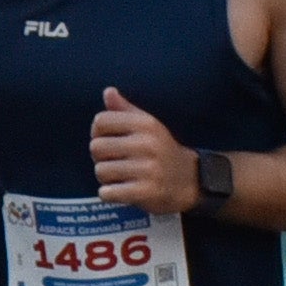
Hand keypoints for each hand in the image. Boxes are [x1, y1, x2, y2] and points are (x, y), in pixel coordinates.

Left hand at [90, 87, 198, 213]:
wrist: (189, 181)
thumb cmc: (161, 152)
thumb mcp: (148, 127)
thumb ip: (125, 110)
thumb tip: (108, 91)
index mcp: (146, 124)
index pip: (101, 121)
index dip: (97, 132)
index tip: (108, 140)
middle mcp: (147, 144)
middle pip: (96, 147)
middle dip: (100, 157)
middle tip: (114, 162)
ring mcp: (147, 169)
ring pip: (101, 171)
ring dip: (105, 178)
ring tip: (120, 177)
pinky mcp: (146, 192)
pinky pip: (108, 192)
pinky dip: (109, 194)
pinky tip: (120, 191)